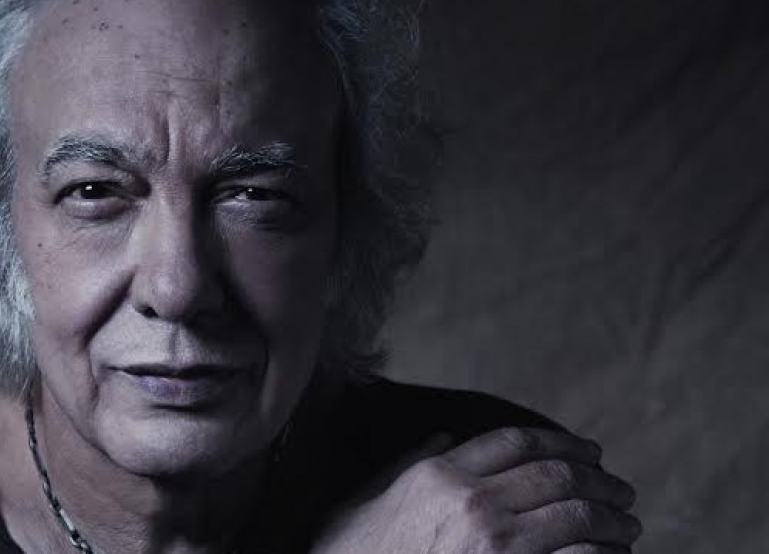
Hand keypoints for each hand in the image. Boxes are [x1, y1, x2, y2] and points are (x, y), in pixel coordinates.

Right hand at [311, 428, 641, 553]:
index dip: (561, 442)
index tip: (588, 451)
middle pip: (555, 474)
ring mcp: (493, 543)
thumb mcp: (368, 499)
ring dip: (612, 519)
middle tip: (622, 490)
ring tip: (628, 525)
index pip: (516, 442)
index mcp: (439, 473)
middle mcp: (470, 500)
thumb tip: (442, 439)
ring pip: (575, 514)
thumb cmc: (354, 552)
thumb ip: (409, 465)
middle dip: (599, 480)